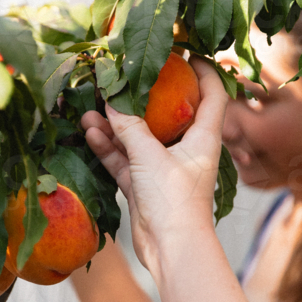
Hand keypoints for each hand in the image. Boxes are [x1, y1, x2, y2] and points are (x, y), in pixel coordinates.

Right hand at [82, 56, 226, 274]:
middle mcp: (186, 150)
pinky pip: (125, 160)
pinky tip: (90, 133)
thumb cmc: (175, 202)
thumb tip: (110, 101)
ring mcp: (164, 169)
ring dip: (115, 126)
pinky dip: (109, 148)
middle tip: (121, 78)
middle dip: (141, 98)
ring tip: (90, 110)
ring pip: (138, 139)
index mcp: (203, 138)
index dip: (203, 71)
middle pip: (166, 115)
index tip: (185, 52)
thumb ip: (129, 128)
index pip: (211, 95)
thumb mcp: (150, 157)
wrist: (171, 249)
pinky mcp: (144, 186)